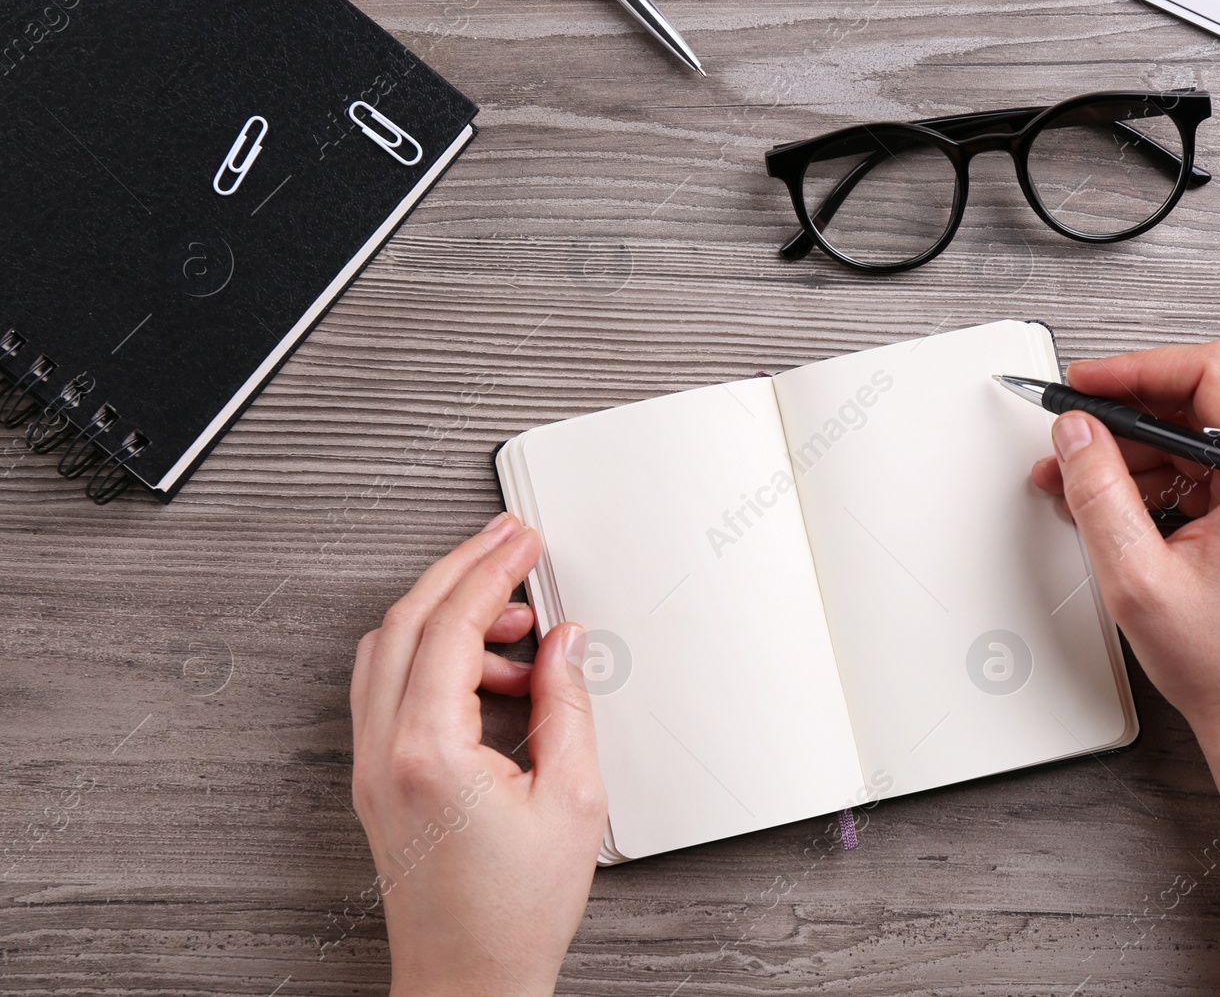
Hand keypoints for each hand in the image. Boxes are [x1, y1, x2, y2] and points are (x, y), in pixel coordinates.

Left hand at [349, 513, 607, 996]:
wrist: (468, 982)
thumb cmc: (512, 915)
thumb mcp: (571, 799)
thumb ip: (567, 705)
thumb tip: (562, 644)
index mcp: (428, 750)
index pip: (453, 625)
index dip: (491, 570)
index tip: (521, 541)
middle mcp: (385, 751)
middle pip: (407, 620)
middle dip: (461, 568)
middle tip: (508, 542)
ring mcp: (372, 766)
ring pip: (390, 650)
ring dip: (445, 614)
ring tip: (517, 622)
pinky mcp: (377, 780)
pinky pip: (390, 689)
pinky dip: (432, 656)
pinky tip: (488, 672)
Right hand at [1030, 341, 1219, 770]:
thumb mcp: (1139, 579)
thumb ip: (1099, 494)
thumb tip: (1076, 435)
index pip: (1209, 373)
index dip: (1135, 370)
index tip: (1085, 385)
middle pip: (1199, 400)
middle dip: (1124, 414)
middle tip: (1071, 430)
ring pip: (1193, 436)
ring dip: (1131, 451)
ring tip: (1074, 479)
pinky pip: (1201, 471)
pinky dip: (1152, 480)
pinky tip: (1109, 503)